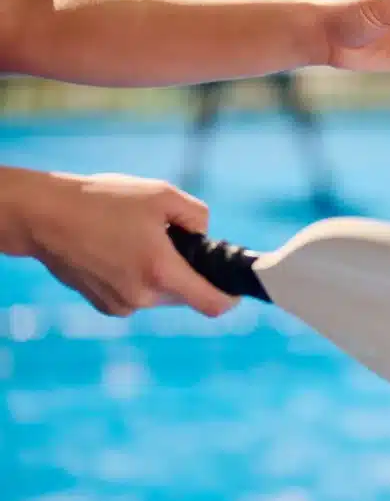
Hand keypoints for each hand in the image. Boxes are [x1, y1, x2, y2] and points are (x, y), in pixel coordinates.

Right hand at [25, 173, 236, 316]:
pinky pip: (138, 294)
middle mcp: (143, 296)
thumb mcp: (162, 195)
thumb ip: (198, 217)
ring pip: (162, 294)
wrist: (43, 216)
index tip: (235, 288)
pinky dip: (138, 277)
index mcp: (161, 272)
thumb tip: (205, 236)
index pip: (212, 304)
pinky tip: (118, 252)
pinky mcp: (105, 305)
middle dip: (187, 271)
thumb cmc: (103, 201)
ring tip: (135, 240)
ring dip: (161, 272)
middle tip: (169, 240)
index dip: (230, 297)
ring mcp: (122, 304)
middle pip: (186, 293)